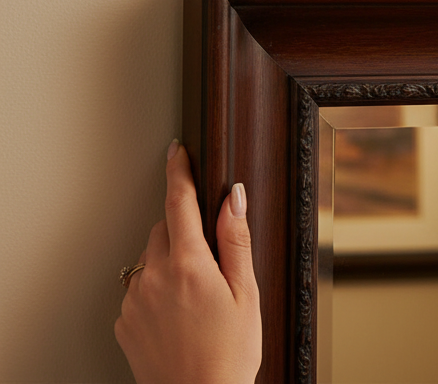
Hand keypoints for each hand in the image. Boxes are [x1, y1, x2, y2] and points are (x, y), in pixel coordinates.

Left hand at [115, 141, 261, 383]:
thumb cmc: (231, 353)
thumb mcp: (247, 293)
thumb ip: (236, 240)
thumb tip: (233, 197)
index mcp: (189, 265)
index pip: (180, 202)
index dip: (179, 171)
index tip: (177, 151)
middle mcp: (154, 278)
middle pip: (164, 230)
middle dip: (184, 232)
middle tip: (212, 263)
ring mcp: (135, 301)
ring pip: (150, 260)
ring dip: (170, 263)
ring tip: (197, 299)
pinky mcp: (124, 323)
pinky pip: (139, 290)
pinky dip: (156, 291)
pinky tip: (179, 316)